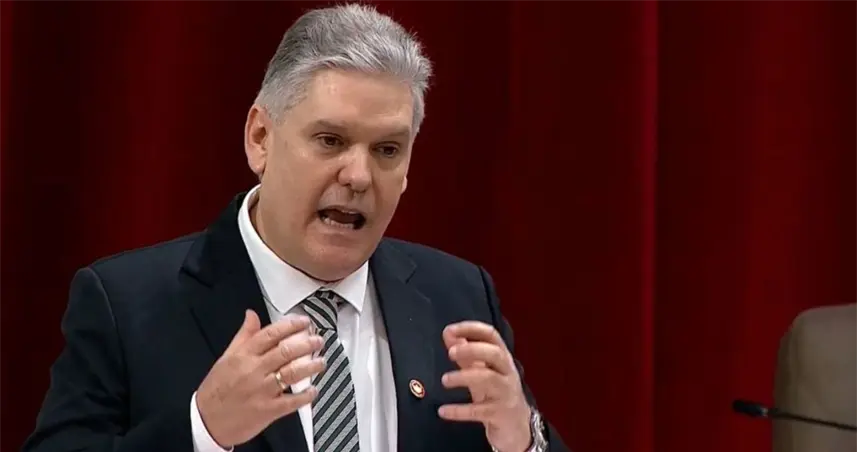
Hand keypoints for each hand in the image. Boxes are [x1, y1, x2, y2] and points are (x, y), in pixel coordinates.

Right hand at [196, 310, 325, 447]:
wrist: (206, 421)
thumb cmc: (216, 389)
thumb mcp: (226, 358)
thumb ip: (243, 336)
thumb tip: (252, 315)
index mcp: (243, 356)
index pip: (270, 334)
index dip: (290, 325)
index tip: (304, 322)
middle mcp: (253, 371)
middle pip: (285, 351)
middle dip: (306, 344)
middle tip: (318, 340)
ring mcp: (261, 391)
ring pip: (291, 373)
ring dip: (310, 366)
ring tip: (321, 362)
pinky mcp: (267, 410)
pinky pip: (291, 401)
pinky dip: (305, 395)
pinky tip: (313, 390)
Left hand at [439, 321, 531, 451]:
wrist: (517, 427)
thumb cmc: (497, 394)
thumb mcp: (482, 371)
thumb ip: (466, 353)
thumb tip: (449, 334)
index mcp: (502, 358)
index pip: (491, 335)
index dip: (471, 329)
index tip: (450, 330)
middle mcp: (507, 372)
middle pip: (494, 353)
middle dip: (472, 350)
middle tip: (450, 353)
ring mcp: (505, 393)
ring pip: (489, 379)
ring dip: (464, 376)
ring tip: (445, 380)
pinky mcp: (500, 414)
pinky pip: (479, 410)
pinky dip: (459, 410)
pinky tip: (443, 411)